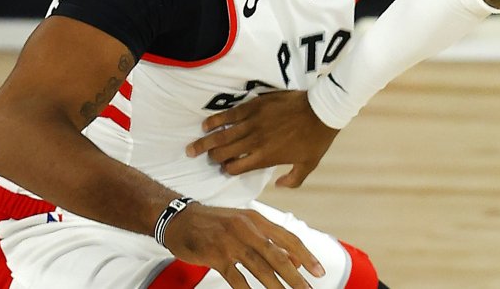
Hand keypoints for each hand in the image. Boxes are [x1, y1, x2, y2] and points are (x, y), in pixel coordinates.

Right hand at [163, 203, 324, 288]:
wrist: (180, 218)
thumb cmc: (215, 223)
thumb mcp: (245, 224)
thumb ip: (269, 239)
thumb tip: (294, 260)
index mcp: (258, 219)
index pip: (289, 238)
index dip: (306, 255)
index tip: (319, 270)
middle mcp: (248, 229)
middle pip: (278, 256)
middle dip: (296, 276)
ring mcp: (232, 242)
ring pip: (261, 268)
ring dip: (277, 286)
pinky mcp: (216, 255)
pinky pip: (236, 277)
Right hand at [186, 91, 338, 187]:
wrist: (322, 111)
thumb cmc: (316, 139)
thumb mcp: (308, 165)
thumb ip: (293, 180)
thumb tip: (278, 186)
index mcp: (265, 157)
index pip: (235, 168)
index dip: (226, 170)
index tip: (223, 168)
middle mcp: (255, 142)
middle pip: (223, 153)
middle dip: (209, 157)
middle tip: (196, 157)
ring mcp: (253, 123)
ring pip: (222, 135)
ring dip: (205, 142)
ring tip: (191, 148)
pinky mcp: (255, 106)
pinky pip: (230, 115)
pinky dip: (216, 120)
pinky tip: (206, 125)